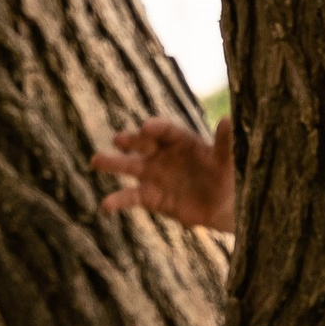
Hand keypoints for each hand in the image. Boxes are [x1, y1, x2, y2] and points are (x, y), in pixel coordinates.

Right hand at [89, 113, 235, 235]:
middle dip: (130, 141)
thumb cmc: (225, 176)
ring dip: (112, 163)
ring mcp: (153, 174)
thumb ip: (225, 143)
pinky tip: (105, 205)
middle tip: (118, 140)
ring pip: (129, 166)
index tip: (147, 127)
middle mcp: (162, 154)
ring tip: (95, 161)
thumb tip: (229, 120)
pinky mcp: (149, 196)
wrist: (219, 205)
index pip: (166, 131)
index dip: (156, 129)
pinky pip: (131, 197)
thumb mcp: (228, 161)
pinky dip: (117, 200)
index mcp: (181, 141)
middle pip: (142, 145)